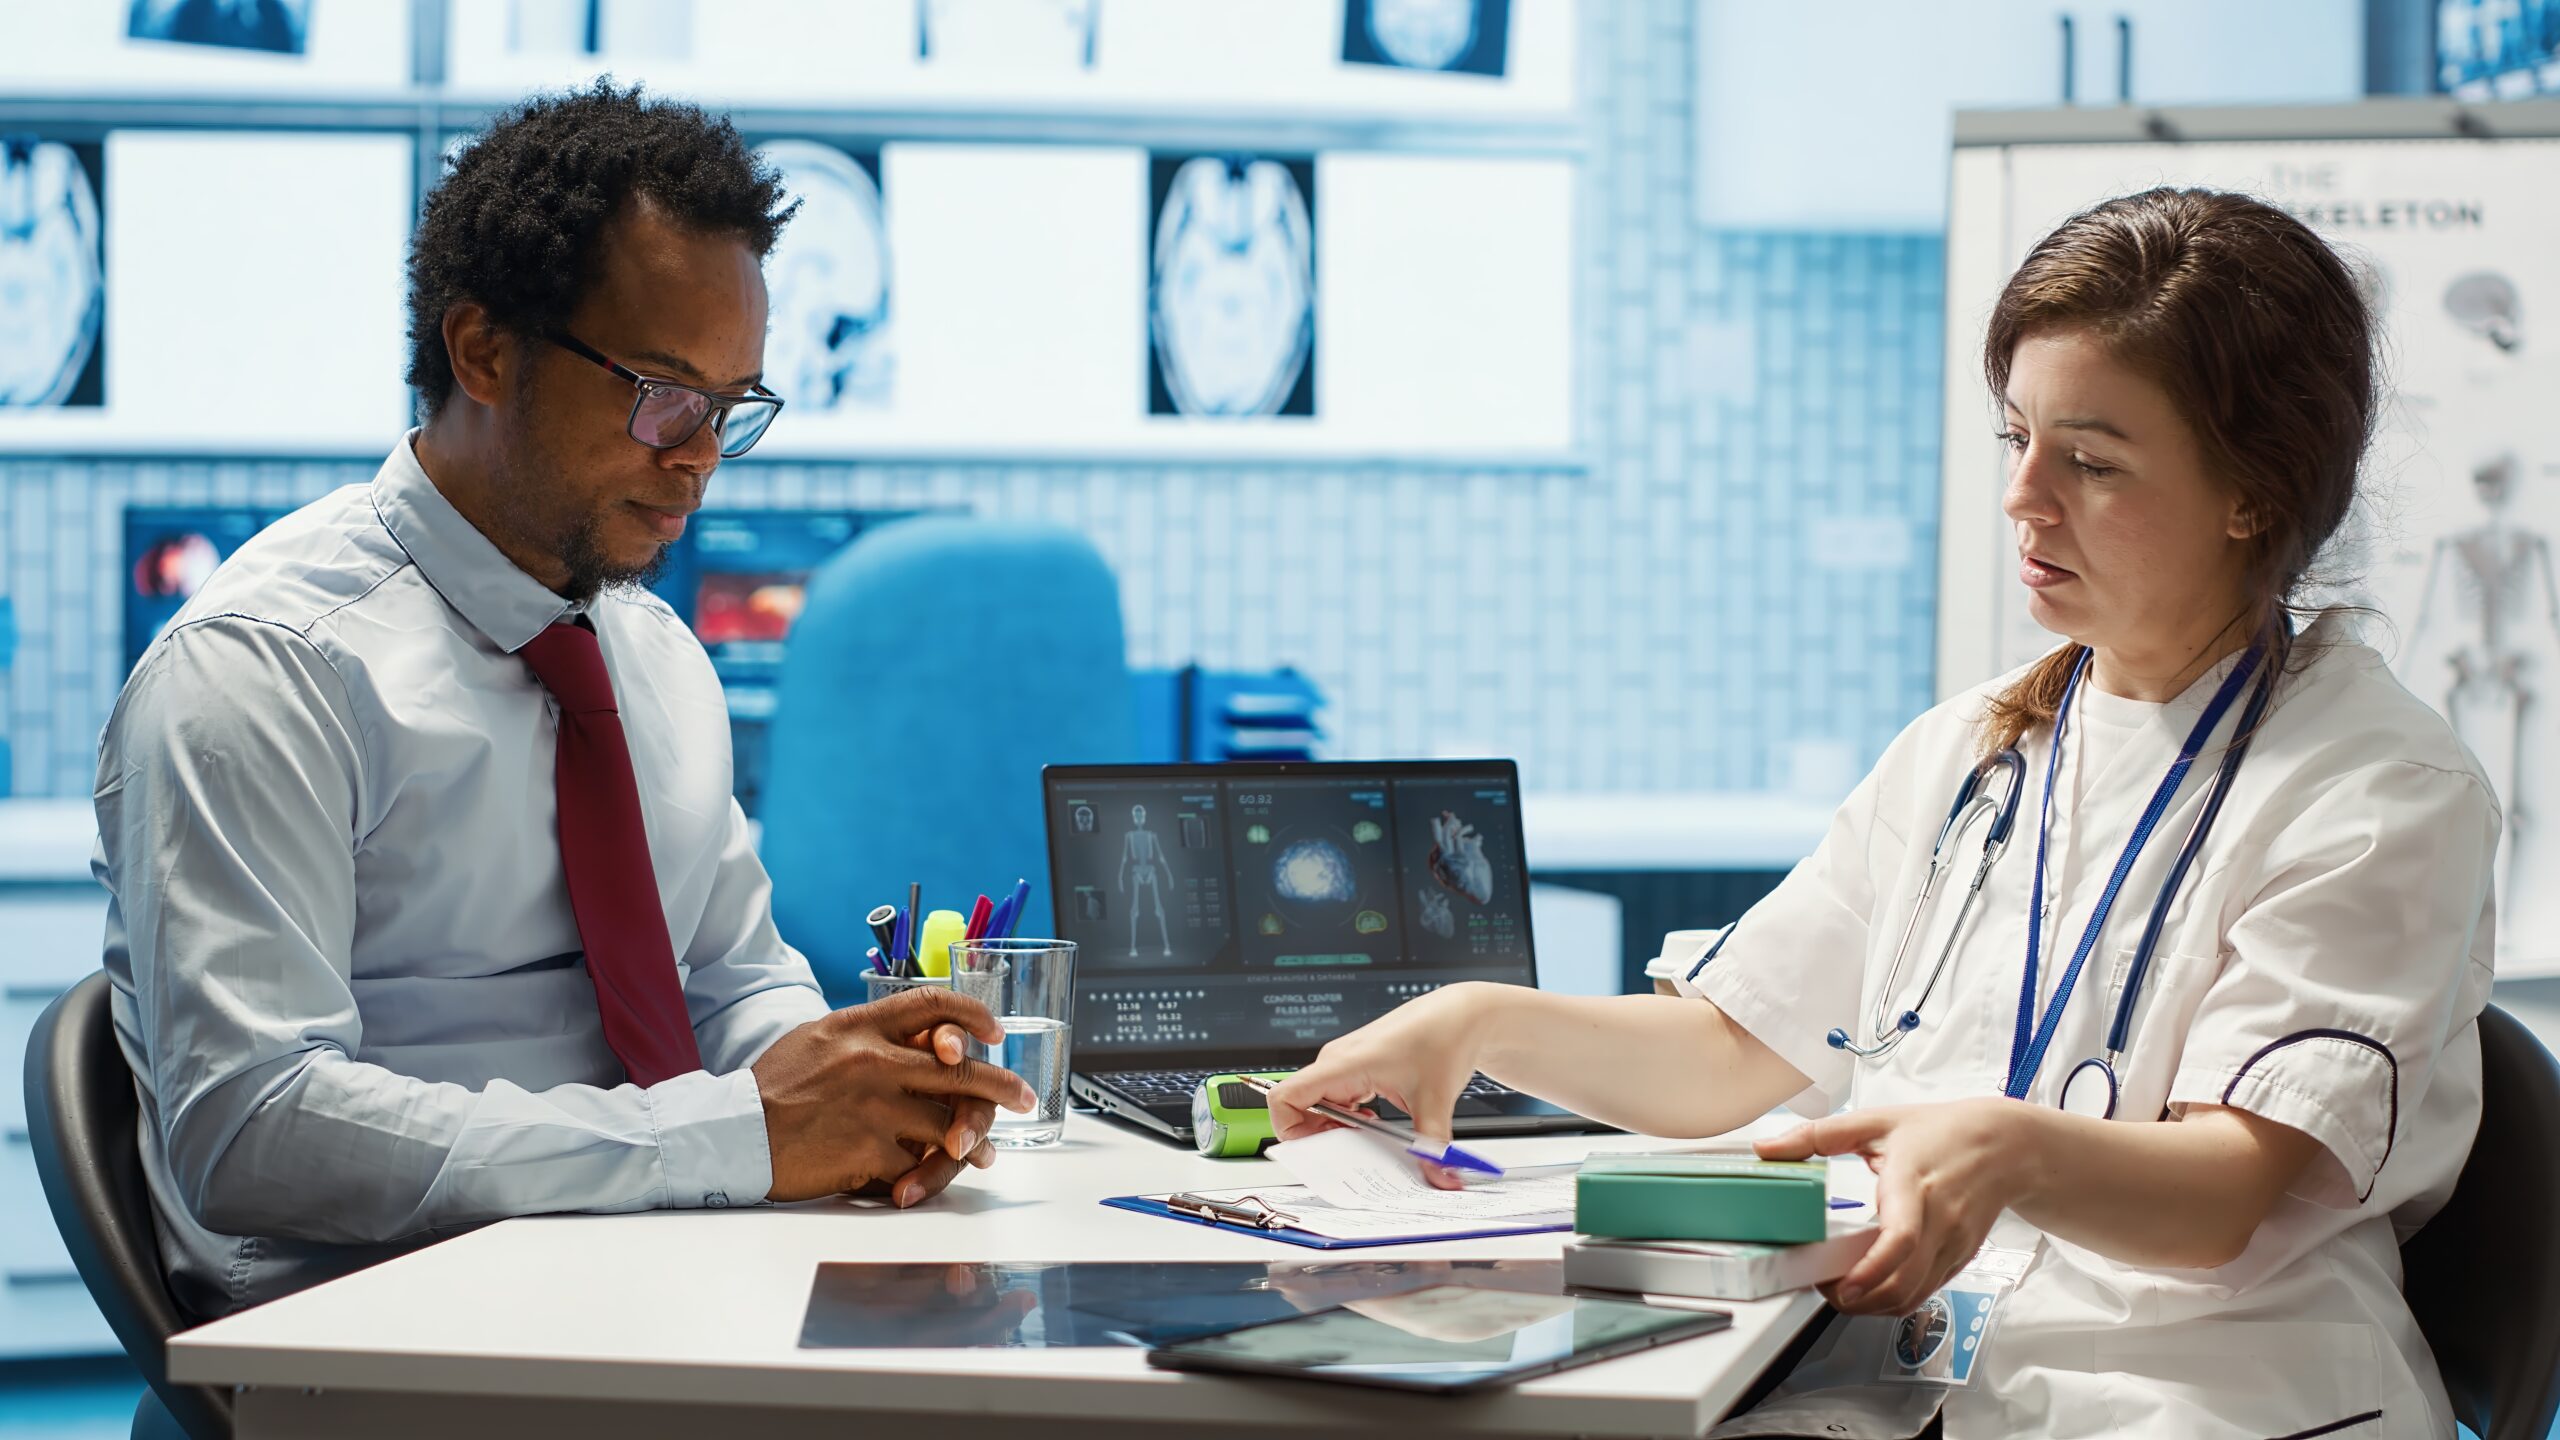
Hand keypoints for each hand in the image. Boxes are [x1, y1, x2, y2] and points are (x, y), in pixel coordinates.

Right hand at [752, 988, 1035, 1205]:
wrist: (733, 1134)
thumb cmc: (773, 1088)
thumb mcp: (818, 1039)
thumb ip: (868, 1036)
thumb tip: (919, 1040)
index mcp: (861, 1026)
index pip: (932, 1004)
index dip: (972, 1015)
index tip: (994, 1032)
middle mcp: (873, 1060)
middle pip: (960, 1069)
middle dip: (1001, 1086)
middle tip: (1024, 1097)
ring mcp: (874, 1106)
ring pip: (948, 1124)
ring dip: (973, 1142)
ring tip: (986, 1153)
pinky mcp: (868, 1149)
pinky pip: (915, 1164)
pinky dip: (924, 1175)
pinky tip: (928, 1180)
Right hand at [1264, 984, 1494, 1188]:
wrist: (1459, 1014)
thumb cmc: (1442, 1037)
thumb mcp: (1436, 1101)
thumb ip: (1433, 1147)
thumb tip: (1440, 1180)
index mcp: (1343, 1064)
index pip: (1285, 1097)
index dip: (1289, 1131)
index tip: (1316, 1153)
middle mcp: (1336, 1062)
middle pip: (1300, 1108)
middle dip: (1318, 1139)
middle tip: (1349, 1158)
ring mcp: (1345, 1065)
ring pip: (1318, 1106)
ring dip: (1335, 1130)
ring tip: (1365, 1143)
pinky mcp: (1356, 1068)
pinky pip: (1336, 1099)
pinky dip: (1349, 1120)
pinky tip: (1374, 1127)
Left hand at [1755, 1098, 2036, 1316]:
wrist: (2004, 1146)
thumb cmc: (1940, 1132)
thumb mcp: (1876, 1122)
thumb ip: (1817, 1136)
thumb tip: (1767, 1147)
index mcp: (1914, 1184)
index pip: (1900, 1238)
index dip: (1871, 1269)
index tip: (1843, 1284)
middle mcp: (1939, 1221)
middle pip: (1904, 1282)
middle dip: (1860, 1300)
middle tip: (1825, 1290)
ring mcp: (1953, 1245)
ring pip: (1914, 1296)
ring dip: (1875, 1306)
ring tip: (1841, 1292)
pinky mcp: (1959, 1258)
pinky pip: (1926, 1291)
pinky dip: (1896, 1299)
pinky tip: (1871, 1288)